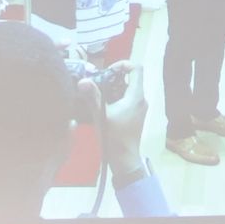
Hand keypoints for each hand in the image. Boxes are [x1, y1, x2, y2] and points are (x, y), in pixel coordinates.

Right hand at [92, 61, 148, 178]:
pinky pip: (127, 99)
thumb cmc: (114, 137)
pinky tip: (104, 107)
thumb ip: (93, 97)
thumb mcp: (101, 116)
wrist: (124, 158)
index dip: (123, 64)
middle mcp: (141, 99)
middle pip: (131, 78)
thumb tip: (83, 81)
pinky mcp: (135, 115)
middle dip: (114, 78)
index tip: (107, 71)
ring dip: (113, 89)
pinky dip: (116, 98)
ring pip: (128, 89)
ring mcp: (139, 108)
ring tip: (99, 95)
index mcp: (136, 96)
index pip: (136, 68)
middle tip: (98, 84)